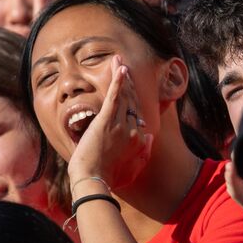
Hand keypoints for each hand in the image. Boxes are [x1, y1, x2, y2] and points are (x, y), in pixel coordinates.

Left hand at [64, 62, 153, 189]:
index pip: (137, 116)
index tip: (129, 93)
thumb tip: (148, 137)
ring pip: (124, 96)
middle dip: (129, 84)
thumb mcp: (132, 169)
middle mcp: (133, 130)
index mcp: (138, 140)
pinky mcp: (106, 120)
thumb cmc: (109, 180)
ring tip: (118, 61)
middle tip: (125, 69)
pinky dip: (118, 81)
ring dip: (121, 76)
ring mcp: (120, 124)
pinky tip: (119, 67)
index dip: (133, 103)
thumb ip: (143, 153)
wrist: (94, 181)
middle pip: (132, 102)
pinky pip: (115, 96)